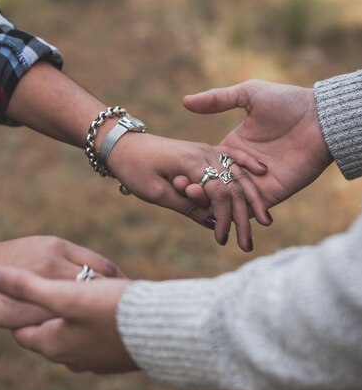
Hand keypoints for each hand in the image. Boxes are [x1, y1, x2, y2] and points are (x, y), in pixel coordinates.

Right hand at [0, 236, 122, 326]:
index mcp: (58, 247)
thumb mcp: (35, 252)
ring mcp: (42, 283)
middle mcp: (55, 260)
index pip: (103, 264)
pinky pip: (61, 322)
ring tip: (117, 331)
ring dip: (103, 316)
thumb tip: (90, 278)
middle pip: (102, 281)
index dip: (121, 282)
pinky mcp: (29, 308)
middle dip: (120, 300)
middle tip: (133, 318)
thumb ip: (63, 263)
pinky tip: (87, 342)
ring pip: (85, 301)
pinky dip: (76, 330)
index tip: (134, 298)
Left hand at [0, 265, 135, 373]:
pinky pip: (99, 339)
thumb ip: (24, 285)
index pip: (23, 331)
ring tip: (86, 295)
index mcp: (53, 346)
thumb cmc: (112, 311)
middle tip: (59, 288)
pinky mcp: (118, 359)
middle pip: (50, 332)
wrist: (163, 331)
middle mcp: (72, 360)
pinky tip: (111, 309)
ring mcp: (97, 362)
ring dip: (77, 318)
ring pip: (76, 336)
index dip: (23, 308)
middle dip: (51, 312)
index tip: (31, 290)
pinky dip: (98, 324)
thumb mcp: (64, 294)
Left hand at [108, 131, 271, 249]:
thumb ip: (186, 205)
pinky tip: (263, 173)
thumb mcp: (156, 193)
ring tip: (265, 221)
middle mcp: (205, 153)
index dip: (224, 218)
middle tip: (248, 245)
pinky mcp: (205, 151)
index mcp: (191, 163)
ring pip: (238, 173)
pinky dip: (248, 165)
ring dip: (252, 197)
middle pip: (234, 185)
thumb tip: (212, 222)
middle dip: (244, 216)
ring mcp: (207, 150)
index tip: (221, 239)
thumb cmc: (135, 169)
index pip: (220, 192)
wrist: (124, 144)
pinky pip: (232, 157)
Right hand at [180, 79, 333, 209]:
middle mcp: (243, 168)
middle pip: (216, 186)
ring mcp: (257, 183)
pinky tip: (221, 215)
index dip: (192, 169)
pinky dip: (236, 213)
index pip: (208, 164)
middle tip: (183, 192)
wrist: (319, 118)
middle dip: (199, 192)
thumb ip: (217, 99)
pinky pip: (251, 208)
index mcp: (234, 147)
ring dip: (214, 206)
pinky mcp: (272, 194)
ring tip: (198, 206)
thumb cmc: (287, 102)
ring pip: (231, 201)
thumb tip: (185, 101)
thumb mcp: (249, 94)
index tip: (176, 175)